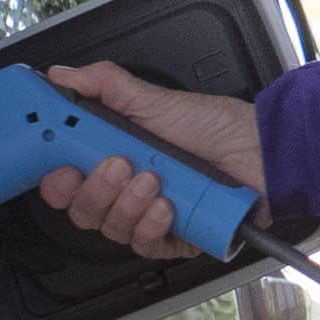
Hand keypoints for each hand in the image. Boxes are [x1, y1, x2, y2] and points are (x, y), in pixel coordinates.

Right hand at [34, 61, 264, 259]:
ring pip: (112, 228)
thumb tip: (62, 74)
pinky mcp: (175, 238)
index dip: (58, 180)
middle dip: (95, 189)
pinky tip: (166, 206)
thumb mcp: (155, 99)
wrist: (261, 152)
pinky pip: (146, 245)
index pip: (69, 179)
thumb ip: (105, 86)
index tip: (60, 168)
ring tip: (154, 178)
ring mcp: (150, 216)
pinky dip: (152, 225)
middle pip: (84, 209)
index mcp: (116, 156)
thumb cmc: (215, 125)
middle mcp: (128, 190)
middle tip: (119, 163)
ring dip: (128, 203)